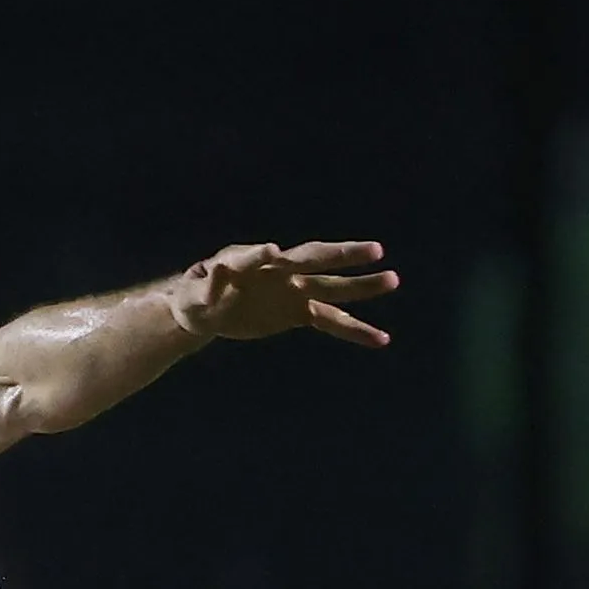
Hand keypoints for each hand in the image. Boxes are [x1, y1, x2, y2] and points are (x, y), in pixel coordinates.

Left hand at [170, 240, 394, 347]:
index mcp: (250, 263)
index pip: (256, 257)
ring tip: (394, 281)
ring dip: (362, 287)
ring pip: (332, 289)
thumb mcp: (194, 289)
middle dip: (342, 256)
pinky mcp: (297, 313)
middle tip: (374, 250)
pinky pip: (331, 321)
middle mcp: (280, 273)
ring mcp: (293, 292)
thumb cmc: (196, 292)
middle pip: (314, 262)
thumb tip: (223, 266)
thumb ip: (210, 280)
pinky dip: (354, 330)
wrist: (203, 309)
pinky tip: (381, 338)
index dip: (259, 255)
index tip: (270, 250)